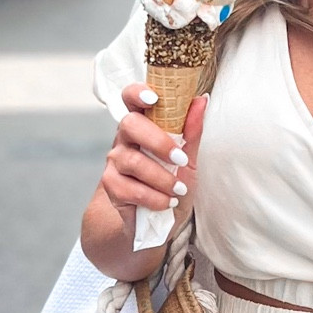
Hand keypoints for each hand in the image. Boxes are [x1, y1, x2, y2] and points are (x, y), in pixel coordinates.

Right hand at [99, 85, 205, 216]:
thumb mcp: (189, 158)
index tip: (154, 98)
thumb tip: (200, 100)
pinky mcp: (112, 186)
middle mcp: (125, 138)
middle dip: (158, 142)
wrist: (163, 219)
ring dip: (161, 177)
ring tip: (179, 189)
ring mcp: (115, 161)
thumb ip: (191, 131)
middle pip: (130, 125)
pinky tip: (166, 202)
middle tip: (180, 159)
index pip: (131, 98)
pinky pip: (131, 189)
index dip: (137, 93)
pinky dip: (154, 198)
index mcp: (143, 124)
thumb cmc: (174, 182)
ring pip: (133, 161)